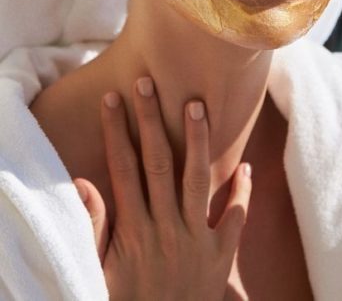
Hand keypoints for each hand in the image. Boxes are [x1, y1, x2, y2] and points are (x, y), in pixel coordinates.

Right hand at [74, 79, 251, 300]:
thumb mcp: (100, 271)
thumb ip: (95, 227)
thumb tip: (83, 182)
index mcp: (134, 229)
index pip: (123, 168)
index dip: (117, 131)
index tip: (114, 99)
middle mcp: (166, 228)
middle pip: (158, 163)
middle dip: (152, 120)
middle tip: (148, 84)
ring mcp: (197, 240)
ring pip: (197, 179)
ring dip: (197, 140)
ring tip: (196, 104)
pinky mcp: (222, 255)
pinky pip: (236, 217)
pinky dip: (242, 191)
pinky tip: (244, 165)